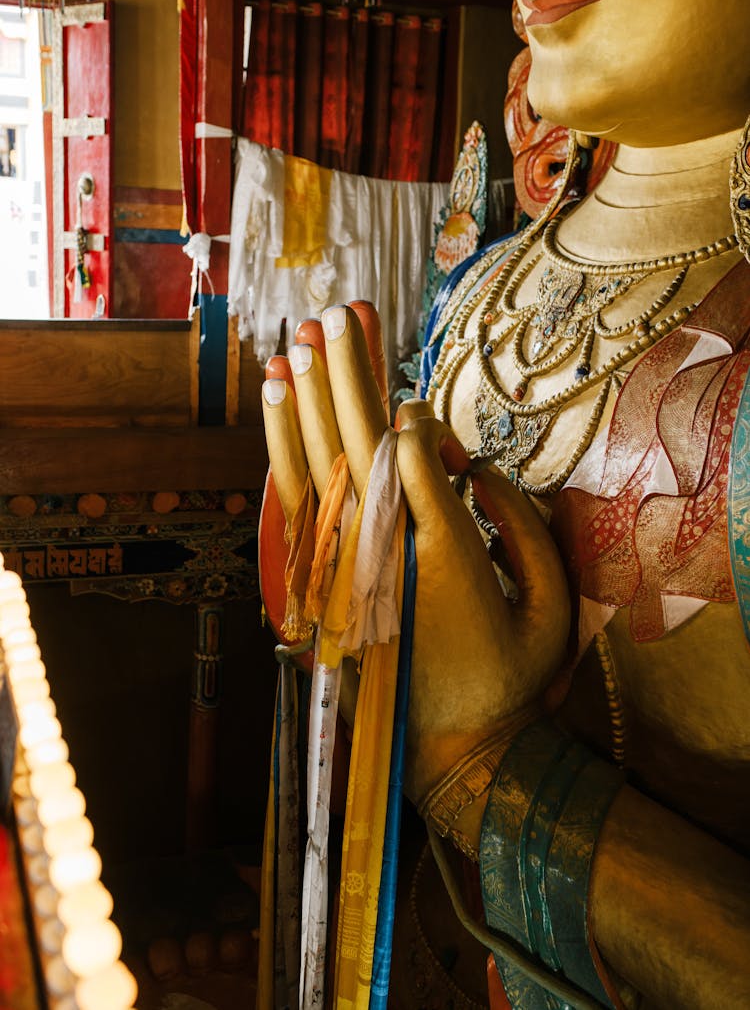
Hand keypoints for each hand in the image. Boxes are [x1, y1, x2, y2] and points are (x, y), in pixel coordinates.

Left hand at [261, 304, 569, 803]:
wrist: (458, 753)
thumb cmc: (514, 679)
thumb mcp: (555, 608)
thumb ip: (526, 528)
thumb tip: (478, 471)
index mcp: (441, 561)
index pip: (413, 463)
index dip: (410, 419)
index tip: (410, 395)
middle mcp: (380, 557)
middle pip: (355, 447)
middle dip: (346, 375)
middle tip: (338, 315)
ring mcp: (342, 573)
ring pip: (313, 468)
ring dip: (305, 401)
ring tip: (297, 342)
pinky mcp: (320, 586)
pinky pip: (293, 506)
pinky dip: (282, 452)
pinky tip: (277, 405)